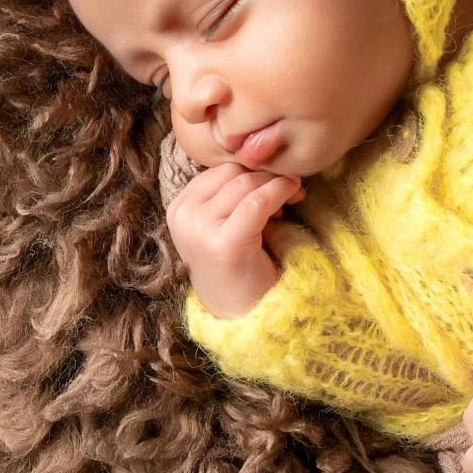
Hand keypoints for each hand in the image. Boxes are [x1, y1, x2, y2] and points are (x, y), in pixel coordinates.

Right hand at [168, 161, 303, 318]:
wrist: (244, 317)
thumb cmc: (241, 268)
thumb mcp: (226, 223)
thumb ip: (231, 193)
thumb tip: (262, 155)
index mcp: (179, 208)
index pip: (218, 170)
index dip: (251, 170)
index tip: (275, 183)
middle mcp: (183, 216)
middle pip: (232, 173)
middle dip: (265, 176)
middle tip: (291, 189)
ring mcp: (200, 229)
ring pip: (245, 184)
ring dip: (275, 186)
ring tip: (291, 201)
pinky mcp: (224, 242)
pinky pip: (257, 201)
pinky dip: (280, 193)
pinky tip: (293, 200)